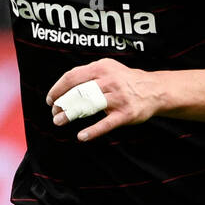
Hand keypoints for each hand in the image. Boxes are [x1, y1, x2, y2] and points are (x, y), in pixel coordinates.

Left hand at [46, 59, 160, 141]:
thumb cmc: (124, 81)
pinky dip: (93, 131)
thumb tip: (61, 89)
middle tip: (54, 113)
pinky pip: (106, 124)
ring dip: (71, 114)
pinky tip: (81, 137)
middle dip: (62, 103)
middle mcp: (110, 80)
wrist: (154, 90)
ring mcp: (118, 98)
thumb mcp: (107, 69)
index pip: (73, 76)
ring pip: (89, 106)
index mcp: (101, 67)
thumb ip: (87, 75)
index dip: (58, 89)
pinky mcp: (126, 114)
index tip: (50, 100)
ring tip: (59, 121)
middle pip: (78, 92)